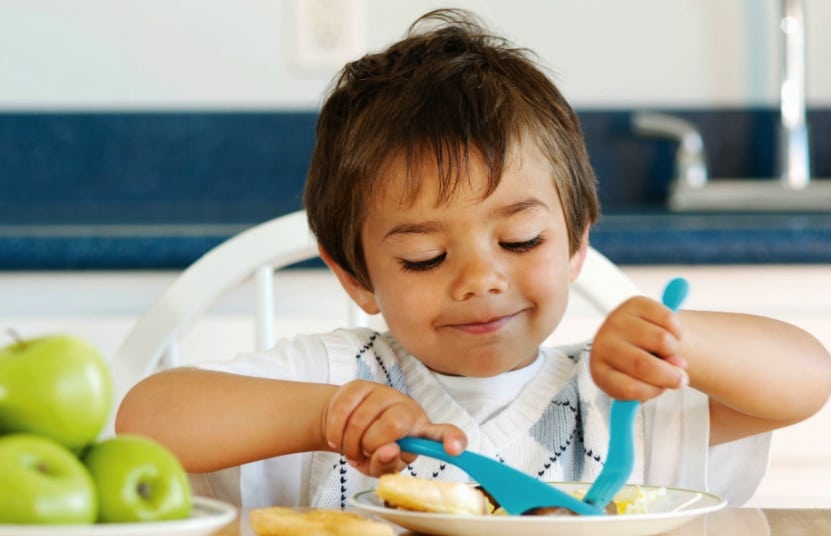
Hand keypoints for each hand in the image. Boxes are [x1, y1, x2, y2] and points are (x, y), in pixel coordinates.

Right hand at [322, 380, 466, 476]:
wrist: (344, 426)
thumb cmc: (370, 448)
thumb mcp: (380, 465)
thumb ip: (387, 463)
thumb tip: (388, 450)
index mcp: (419, 430)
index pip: (440, 433)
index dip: (450, 439)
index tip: (455, 449)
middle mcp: (406, 407)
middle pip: (395, 425)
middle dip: (373, 445)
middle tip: (364, 454)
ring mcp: (384, 393)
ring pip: (363, 419)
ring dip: (350, 443)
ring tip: (352, 449)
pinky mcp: (360, 385)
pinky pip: (343, 410)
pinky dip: (336, 431)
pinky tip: (337, 438)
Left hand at [590, 296, 688, 400]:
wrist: (632, 336)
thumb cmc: (636, 366)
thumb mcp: (641, 383)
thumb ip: (656, 383)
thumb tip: (678, 367)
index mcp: (600, 371)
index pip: (627, 388)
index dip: (652, 392)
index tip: (664, 390)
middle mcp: (603, 344)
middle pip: (643, 365)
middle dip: (670, 375)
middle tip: (682, 378)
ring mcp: (617, 321)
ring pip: (661, 341)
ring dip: (674, 351)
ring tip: (668, 352)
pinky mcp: (634, 304)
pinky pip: (668, 319)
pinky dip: (677, 331)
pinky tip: (669, 335)